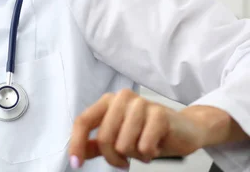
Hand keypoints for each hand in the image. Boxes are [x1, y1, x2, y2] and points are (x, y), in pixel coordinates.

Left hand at [69, 89, 204, 168]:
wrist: (186, 129)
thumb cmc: (150, 132)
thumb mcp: (119, 138)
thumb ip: (96, 144)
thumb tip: (76, 152)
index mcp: (108, 101)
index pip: (83, 121)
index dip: (77, 143)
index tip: (76, 163)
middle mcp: (122, 98)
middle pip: (103, 138)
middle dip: (113, 158)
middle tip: (124, 161)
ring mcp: (141, 104)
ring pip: (123, 144)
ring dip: (134, 155)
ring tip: (143, 148)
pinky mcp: (159, 114)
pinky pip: (144, 146)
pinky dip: (148, 154)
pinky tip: (155, 147)